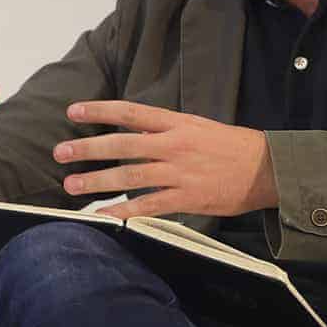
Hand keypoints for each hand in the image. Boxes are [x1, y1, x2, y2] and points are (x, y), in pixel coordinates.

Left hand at [53, 100, 277, 220]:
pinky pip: (148, 206)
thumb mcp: (198, 127)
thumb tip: (135, 131)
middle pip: (123, 145)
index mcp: (177, 124)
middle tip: (60, 152)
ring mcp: (179, 173)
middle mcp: (174, 145)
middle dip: (88, 149)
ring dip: (98, 181)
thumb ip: (166, 129)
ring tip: (72, 185)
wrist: (265, 169)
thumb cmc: (232, 147)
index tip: (73, 111)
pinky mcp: (187, 198)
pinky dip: (123, 211)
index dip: (101, 111)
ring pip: (130, 176)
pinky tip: (103, 215)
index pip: (131, 113)